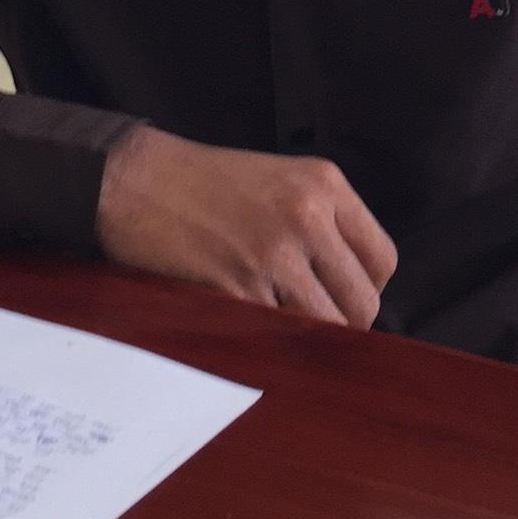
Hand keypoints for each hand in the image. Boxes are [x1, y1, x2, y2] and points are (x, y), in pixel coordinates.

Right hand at [95, 126, 397, 328]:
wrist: (135, 180)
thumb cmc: (204, 182)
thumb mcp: (280, 178)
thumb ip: (323, 220)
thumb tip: (351, 283)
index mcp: (324, 184)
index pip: (383, 259)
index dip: (366, 288)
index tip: (342, 296)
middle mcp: (307, 216)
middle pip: (363, 303)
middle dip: (343, 324)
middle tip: (312, 321)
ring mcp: (273, 254)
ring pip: (326, 328)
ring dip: (308, 339)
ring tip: (279, 324)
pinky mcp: (238, 287)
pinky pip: (278, 336)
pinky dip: (269, 341)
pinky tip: (249, 322)